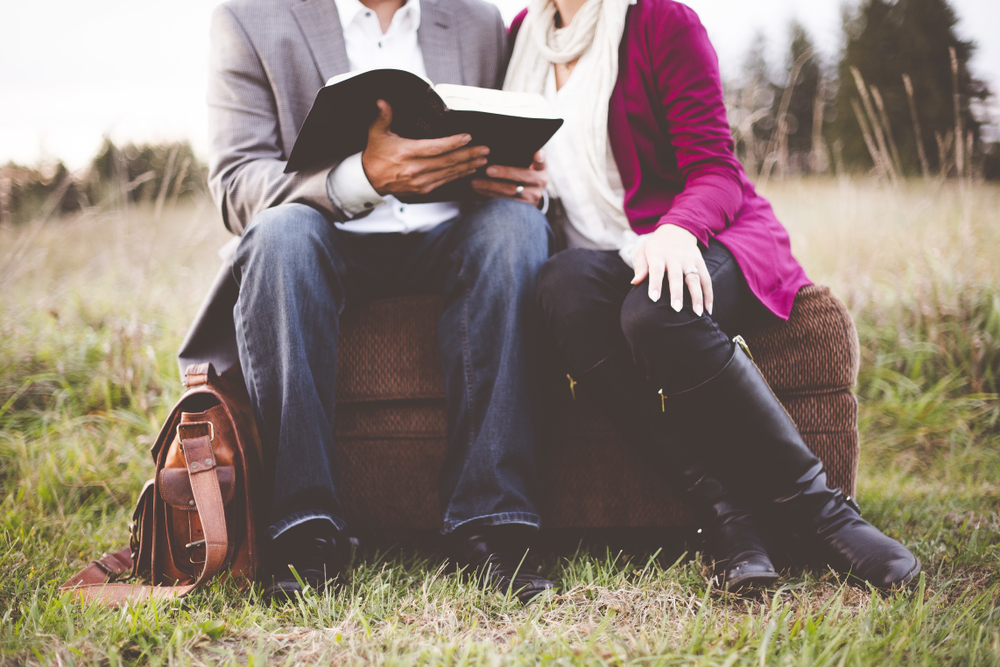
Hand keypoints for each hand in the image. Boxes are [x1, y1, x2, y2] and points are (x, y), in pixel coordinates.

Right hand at [362, 99, 489, 196]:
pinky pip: (445, 182)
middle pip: (447, 161)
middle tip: (485, 149)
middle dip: (469, 155)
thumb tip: (383, 101)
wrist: (369, 180)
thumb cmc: (375, 156)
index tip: (468, 137)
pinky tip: (469, 170)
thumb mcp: (376, 133)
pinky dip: (459, 176)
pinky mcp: (423, 190)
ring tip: (483, 159)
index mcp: (406, 153)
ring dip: (468, 166)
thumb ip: (383, 116)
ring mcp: (420, 182)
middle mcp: (415, 170)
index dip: (453, 143)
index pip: (435, 148)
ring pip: (449, 173)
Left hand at [469, 150, 547, 207]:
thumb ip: (528, 159)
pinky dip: (490, 196)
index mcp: (542, 170)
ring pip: (510, 192)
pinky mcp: (522, 209)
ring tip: (475, 182)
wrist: (530, 196)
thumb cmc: (526, 175)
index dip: (539, 159)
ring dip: (491, 187)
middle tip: (488, 170)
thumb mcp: (532, 167)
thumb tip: (526, 149)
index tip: (536, 153)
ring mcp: (532, 198)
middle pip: (522, 177)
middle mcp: (540, 184)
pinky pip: (504, 202)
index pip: (541, 163)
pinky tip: (479, 190)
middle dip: (504, 173)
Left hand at [631, 224, 713, 315]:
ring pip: (695, 279)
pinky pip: (706, 279)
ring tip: (698, 314)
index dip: (655, 284)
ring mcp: (689, 261)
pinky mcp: (700, 263)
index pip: (656, 271)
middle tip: (676, 309)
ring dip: (697, 296)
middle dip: (677, 293)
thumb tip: (635, 282)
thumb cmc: (656, 247)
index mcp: (658, 255)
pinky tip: (708, 310)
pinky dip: (709, 294)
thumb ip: (640, 267)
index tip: (653, 299)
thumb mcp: (643, 251)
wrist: (677, 229)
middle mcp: (675, 258)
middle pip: (676, 277)